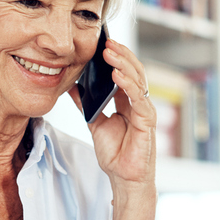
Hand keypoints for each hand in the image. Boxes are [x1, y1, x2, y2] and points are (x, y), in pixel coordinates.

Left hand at [68, 39, 156, 187]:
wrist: (122, 177)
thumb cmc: (114, 153)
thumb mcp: (94, 122)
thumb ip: (86, 104)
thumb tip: (72, 86)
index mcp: (127, 101)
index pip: (125, 72)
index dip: (116, 57)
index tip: (102, 43)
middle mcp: (138, 102)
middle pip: (133, 71)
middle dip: (120, 55)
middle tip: (106, 41)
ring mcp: (144, 110)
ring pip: (138, 79)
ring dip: (124, 64)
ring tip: (110, 52)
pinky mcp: (147, 121)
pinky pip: (138, 98)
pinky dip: (128, 84)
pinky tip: (117, 75)